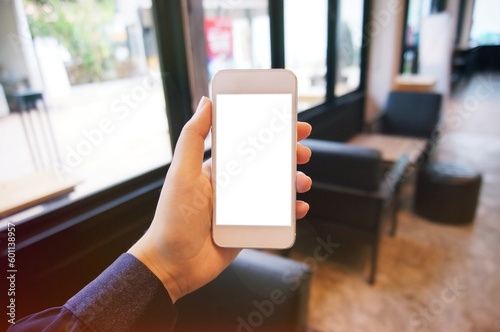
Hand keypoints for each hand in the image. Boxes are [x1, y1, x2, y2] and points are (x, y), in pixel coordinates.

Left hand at [128, 97, 311, 301]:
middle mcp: (231, 185)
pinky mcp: (248, 228)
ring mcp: (241, 208)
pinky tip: (299, 208)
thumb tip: (206, 102)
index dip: (271, 132)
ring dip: (293, 183)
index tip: (292, 124)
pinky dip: (290, 212)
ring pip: (276, 190)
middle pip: (267, 164)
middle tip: (304, 154)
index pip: (248, 143)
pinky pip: (275, 217)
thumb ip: (193, 137)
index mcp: (217, 168)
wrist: (173, 264)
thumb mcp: (182, 172)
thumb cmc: (173, 217)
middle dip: (289, 156)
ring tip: (302, 182)